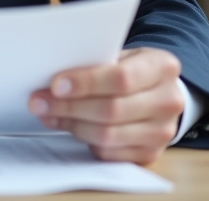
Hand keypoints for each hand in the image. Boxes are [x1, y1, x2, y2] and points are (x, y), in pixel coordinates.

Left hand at [28, 47, 184, 164]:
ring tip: (48, 113)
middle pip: (112, 109)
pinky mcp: (150, 153)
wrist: (159, 92)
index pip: (122, 78)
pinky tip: (68, 125)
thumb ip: (96, 62)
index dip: (86, 83)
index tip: (56, 84)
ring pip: (107, 135)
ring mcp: (162, 131)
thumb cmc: (132, 69)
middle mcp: (169, 101)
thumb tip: (53, 79)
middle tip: (39, 100)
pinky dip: (83, 140)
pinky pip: (109, 152)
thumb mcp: (121, 55)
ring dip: (71, 124)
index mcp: (163, 67)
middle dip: (69, 106)